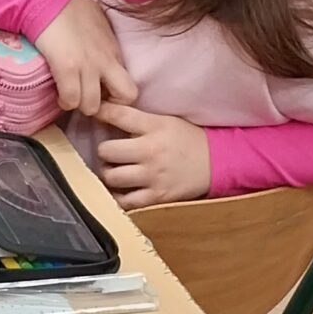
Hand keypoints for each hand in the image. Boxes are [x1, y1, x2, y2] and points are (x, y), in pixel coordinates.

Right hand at [35, 0, 137, 118]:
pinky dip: (64, 101)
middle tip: (90, 100)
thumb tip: (101, 48)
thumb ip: (104, 40)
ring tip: (70, 96)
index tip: (100, 93)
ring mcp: (88, 65)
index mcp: (113, 50)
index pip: (129, 85)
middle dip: (108, 105)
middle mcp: (106, 59)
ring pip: (92, 105)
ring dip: (80, 104)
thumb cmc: (68, 6)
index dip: (115, 95)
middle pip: (126, 96)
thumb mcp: (98, 22)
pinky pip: (71, 99)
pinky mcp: (67, 68)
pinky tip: (58, 93)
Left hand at [95, 108, 210, 207]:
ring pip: (111, 177)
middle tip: (110, 153)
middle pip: (106, 151)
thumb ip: (137, 119)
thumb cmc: (187, 140)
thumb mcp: (165, 121)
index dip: (101, 113)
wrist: (217, 162)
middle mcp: (151, 151)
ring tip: (115, 171)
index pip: (118, 115)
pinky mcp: (157, 196)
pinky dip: (119, 196)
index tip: (95, 114)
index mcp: (154, 126)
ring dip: (109, 174)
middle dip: (104, 151)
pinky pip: (125, 201)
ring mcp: (153, 176)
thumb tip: (106, 112)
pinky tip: (122, 189)